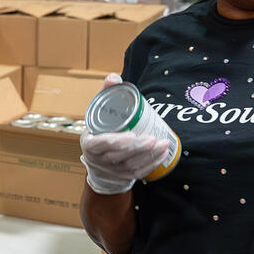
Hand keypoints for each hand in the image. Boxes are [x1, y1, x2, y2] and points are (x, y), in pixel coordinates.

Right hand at [80, 73, 169, 194]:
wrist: (98, 160)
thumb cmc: (101, 131)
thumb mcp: (99, 113)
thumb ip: (106, 94)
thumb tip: (113, 77)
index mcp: (90, 144)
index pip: (100, 144)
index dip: (115, 142)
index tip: (131, 134)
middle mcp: (99, 160)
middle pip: (119, 156)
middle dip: (138, 148)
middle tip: (153, 138)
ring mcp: (111, 171)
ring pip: (131, 166)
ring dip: (149, 156)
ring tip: (163, 143)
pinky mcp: (124, 177)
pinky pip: (139, 173)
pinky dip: (152, 164)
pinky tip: (163, 154)